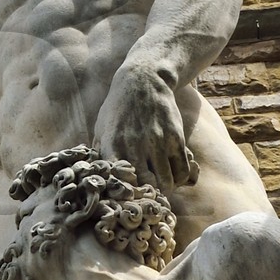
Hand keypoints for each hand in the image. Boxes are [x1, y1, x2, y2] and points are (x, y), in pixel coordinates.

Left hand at [93, 63, 195, 189]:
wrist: (144, 80)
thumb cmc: (119, 107)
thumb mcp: (101, 127)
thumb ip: (100, 153)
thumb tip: (96, 178)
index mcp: (112, 144)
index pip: (118, 181)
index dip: (124, 196)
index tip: (127, 199)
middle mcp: (134, 144)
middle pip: (145, 186)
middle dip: (147, 196)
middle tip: (147, 197)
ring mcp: (157, 141)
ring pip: (167, 182)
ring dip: (165, 189)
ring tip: (162, 188)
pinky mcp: (175, 137)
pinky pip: (182, 169)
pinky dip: (180, 179)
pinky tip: (174, 176)